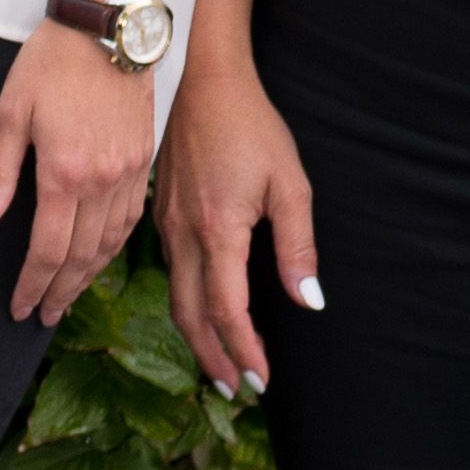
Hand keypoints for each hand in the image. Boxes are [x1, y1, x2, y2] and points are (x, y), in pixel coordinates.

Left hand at [0, 27, 161, 325]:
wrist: (108, 27)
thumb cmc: (51, 63)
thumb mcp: (10, 112)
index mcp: (64, 173)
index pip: (48, 249)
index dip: (32, 285)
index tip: (19, 308)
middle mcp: (102, 180)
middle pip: (81, 256)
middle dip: (60, 292)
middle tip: (42, 316)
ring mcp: (130, 171)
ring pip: (111, 242)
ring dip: (88, 276)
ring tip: (67, 296)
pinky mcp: (145, 159)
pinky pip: (132, 218)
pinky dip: (115, 246)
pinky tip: (100, 256)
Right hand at [159, 50, 317, 395]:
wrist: (197, 80)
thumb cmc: (250, 126)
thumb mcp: (289, 183)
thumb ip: (298, 246)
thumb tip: (308, 300)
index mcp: (218, 231)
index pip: (227, 311)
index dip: (243, 350)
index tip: (261, 379)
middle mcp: (184, 235)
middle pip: (190, 315)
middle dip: (212, 358)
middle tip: (234, 389)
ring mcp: (166, 225)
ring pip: (176, 296)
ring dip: (198, 334)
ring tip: (219, 361)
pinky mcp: (161, 213)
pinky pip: (170, 270)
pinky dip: (187, 302)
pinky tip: (202, 309)